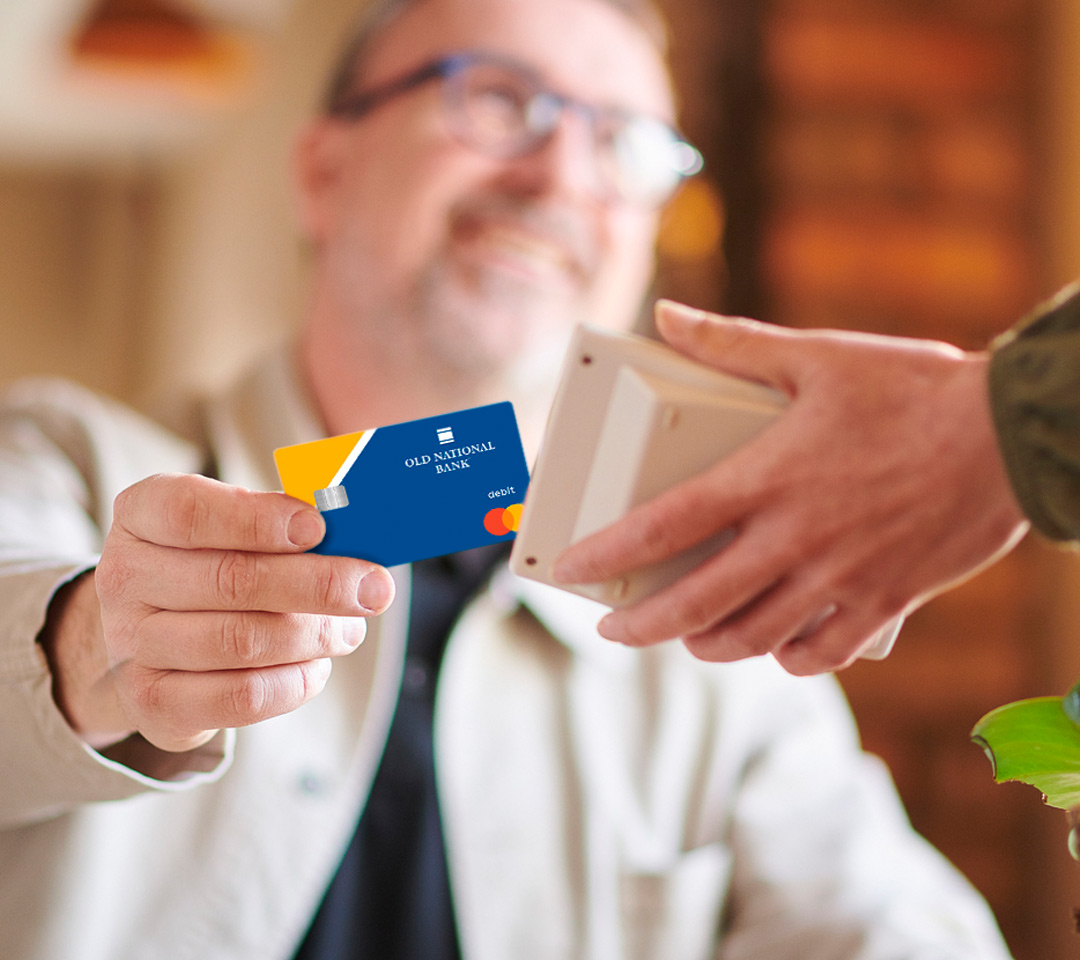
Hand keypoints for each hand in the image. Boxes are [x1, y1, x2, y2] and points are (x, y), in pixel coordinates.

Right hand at [42, 473, 393, 752]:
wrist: (148, 638)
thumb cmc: (207, 567)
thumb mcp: (228, 527)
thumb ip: (281, 522)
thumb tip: (354, 532)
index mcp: (139, 515)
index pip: (189, 512)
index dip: (257, 519)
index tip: (318, 527)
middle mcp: (123, 577)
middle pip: (229, 580)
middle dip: (315, 584)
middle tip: (373, 587)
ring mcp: (131, 644)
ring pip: (239, 641)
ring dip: (312, 636)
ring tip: (349, 629)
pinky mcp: (152, 703)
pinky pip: (238, 698)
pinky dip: (293, 683)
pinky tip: (317, 666)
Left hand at [552, 301, 1028, 674]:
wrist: (1015, 435)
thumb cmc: (916, 389)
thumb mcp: (819, 357)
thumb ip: (735, 345)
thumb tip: (669, 320)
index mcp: (769, 477)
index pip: (666, 526)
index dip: (610, 555)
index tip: (569, 570)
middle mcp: (797, 536)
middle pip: (697, 601)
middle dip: (642, 624)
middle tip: (611, 629)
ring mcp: (842, 575)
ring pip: (754, 636)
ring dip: (706, 644)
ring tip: (684, 638)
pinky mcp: (888, 601)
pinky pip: (823, 651)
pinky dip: (787, 656)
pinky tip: (772, 646)